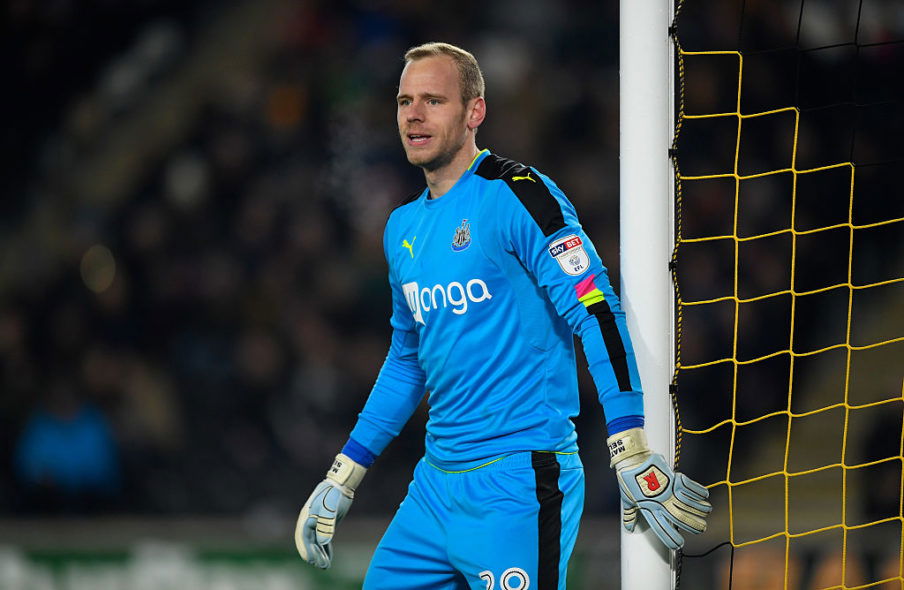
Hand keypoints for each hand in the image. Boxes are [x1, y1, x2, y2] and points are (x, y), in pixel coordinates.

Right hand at [294, 453, 366, 567]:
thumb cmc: (334, 494)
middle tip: (322, 566)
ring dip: (320, 554)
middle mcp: (310, 522)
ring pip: (316, 542)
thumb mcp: (330, 508)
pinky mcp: (326, 524)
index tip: (313, 561)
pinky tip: (329, 557)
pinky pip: (323, 539)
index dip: (308, 551)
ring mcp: (318, 523)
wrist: (340, 484)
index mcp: (307, 518)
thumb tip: (323, 543)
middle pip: (309, 542)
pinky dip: (325, 549)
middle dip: (314, 555)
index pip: (305, 538)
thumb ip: (326, 525)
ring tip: (325, 566)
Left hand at [608, 428, 710, 549]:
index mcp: (649, 508)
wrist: (632, 458)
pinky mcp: (674, 477)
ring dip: (700, 509)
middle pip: (680, 518)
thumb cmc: (627, 478)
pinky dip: (699, 491)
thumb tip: (629, 528)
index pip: (661, 528)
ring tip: (707, 513)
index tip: (678, 545)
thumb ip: (630, 515)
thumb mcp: (627, 498)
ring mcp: (669, 489)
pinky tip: (705, 496)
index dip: (671, 538)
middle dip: (693, 525)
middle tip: (701, 529)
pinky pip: (690, 486)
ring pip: (689, 503)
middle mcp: (662, 501)